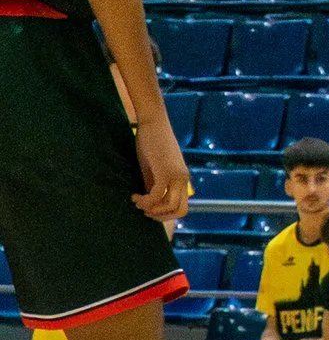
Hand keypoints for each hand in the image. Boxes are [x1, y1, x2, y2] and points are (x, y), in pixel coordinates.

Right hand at [132, 107, 188, 228]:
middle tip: (144, 211)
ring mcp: (176, 175)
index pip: (182, 207)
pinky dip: (144, 201)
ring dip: (152, 210)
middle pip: (181, 211)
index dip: (166, 215)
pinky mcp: (165, 171)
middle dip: (161, 217)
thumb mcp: (154, 169)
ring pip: (171, 206)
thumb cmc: (152, 144)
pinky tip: (134, 196)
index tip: (149, 209)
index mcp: (182, 179)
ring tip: (137, 202)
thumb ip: (154, 185)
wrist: (153, 123)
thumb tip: (149, 202)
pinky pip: (157, 195)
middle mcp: (183, 179)